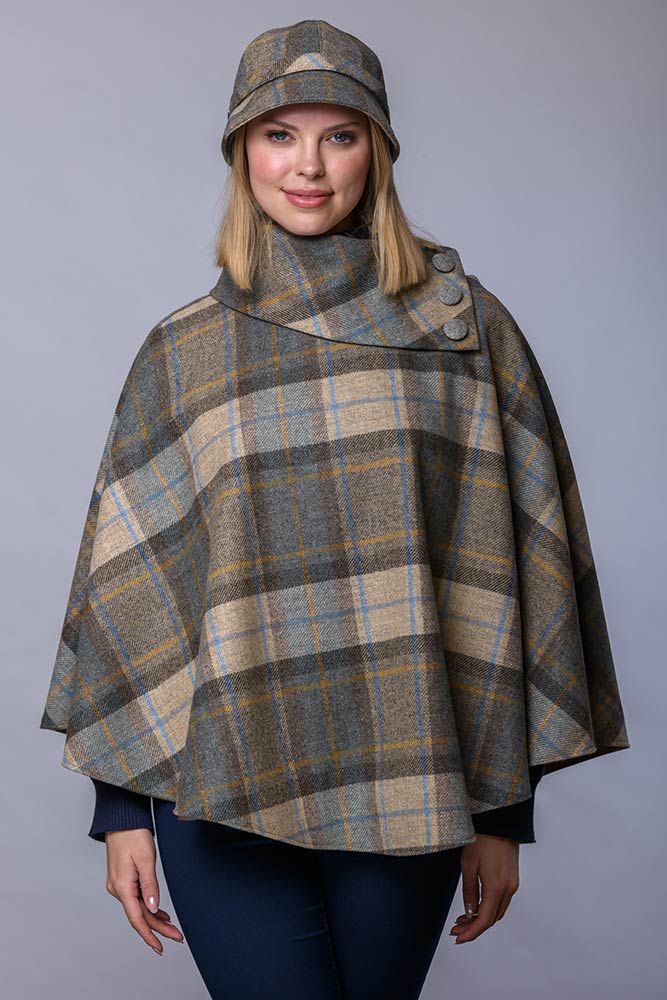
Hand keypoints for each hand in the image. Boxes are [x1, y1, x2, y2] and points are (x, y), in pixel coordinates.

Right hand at [104, 828, 183, 954]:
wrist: (121, 819)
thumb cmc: (134, 835)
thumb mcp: (145, 859)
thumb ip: (150, 885)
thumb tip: (154, 909)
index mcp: (122, 886)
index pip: (136, 918)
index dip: (149, 935)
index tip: (161, 948)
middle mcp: (117, 888)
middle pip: (139, 915)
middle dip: (158, 928)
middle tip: (177, 937)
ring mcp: (119, 884)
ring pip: (138, 907)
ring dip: (154, 918)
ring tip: (172, 928)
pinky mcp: (122, 878)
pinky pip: (136, 898)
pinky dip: (148, 906)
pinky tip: (159, 912)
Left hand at [449, 834, 519, 943]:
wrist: (500, 822)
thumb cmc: (481, 839)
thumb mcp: (468, 864)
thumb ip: (469, 892)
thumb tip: (469, 914)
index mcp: (496, 886)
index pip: (485, 920)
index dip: (472, 932)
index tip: (459, 938)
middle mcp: (508, 889)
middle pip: (492, 919)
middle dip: (474, 928)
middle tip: (456, 930)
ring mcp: (513, 884)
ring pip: (498, 911)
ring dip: (482, 919)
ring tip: (462, 920)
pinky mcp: (513, 879)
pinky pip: (501, 901)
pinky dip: (489, 908)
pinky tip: (476, 907)